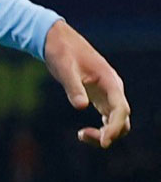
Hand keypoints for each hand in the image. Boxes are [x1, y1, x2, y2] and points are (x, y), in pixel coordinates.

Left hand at [43, 20, 130, 147]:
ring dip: (106, 133)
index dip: (114, 127)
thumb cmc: (61, 52)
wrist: (57, 40)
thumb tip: (80, 106)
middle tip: (82, 135)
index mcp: (110, 81)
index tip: (104, 142)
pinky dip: (101, 128)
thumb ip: (73, 87)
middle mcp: (113, 89)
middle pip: (122, 120)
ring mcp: (108, 94)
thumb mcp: (64, 68)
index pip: (121, 110)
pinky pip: (108, 117)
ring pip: (117, 121)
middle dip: (110, 133)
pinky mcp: (100, 97)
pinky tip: (84, 132)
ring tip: (82, 135)